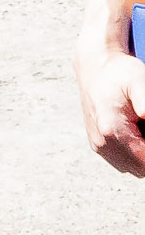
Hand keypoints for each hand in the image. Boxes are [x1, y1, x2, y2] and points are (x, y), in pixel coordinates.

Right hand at [76, 45, 144, 177]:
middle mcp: (102, 143)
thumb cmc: (120, 73)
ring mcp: (98, 146)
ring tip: (142, 127)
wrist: (94, 67)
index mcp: (112, 130)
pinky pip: (124, 162)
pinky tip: (136, 132)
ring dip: (142, 154)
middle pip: (141, 167)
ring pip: (133, 167)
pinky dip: (134, 153)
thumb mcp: (139, 82)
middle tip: (144, 123)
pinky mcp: (98, 145)